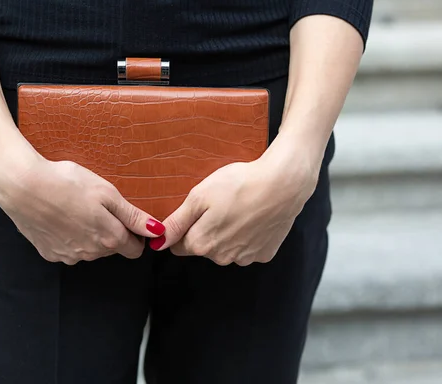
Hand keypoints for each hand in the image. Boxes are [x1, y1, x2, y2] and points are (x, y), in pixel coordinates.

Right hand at [0, 146, 165, 264]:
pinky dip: (69, 237)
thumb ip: (134, 216)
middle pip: (112, 249)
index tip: (126, 218)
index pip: (134, 250)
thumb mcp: (108, 194)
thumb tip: (158, 231)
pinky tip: (61, 217)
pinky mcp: (49, 253)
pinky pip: (68, 249)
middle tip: (99, 207)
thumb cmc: (67, 184)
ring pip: (90, 250)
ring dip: (90, 234)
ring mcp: (68, 256)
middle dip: (112, 232)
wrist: (22, 186)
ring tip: (78, 208)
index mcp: (109, 239)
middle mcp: (91, 253)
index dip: (135, 235)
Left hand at [151, 136, 318, 265]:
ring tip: (238, 208)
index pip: (179, 246)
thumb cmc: (239, 184)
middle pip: (203, 247)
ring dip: (227, 234)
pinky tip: (253, 217)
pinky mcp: (264, 253)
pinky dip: (248, 236)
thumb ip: (176, 222)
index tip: (194, 212)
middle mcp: (222, 257)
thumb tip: (157, 242)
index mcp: (202, 244)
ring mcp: (245, 257)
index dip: (182, 229)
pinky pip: (248, 248)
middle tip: (218, 205)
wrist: (283, 184)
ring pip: (226, 249)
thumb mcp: (199, 196)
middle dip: (205, 230)